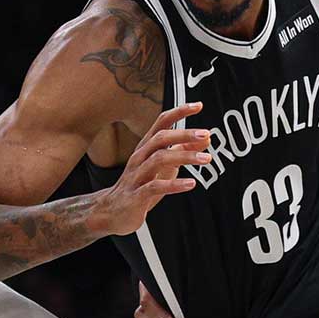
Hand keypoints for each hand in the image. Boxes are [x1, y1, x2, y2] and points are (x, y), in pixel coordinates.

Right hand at [90, 103, 210, 236]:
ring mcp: (136, 176)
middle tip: (206, 134)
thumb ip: (183, 150)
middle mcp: (139, 157)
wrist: (112, 212)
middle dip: (184, 134)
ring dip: (185, 157)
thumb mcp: (164, 166)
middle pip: (160, 138)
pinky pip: (155, 187)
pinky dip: (174, 184)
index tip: (198, 105)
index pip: (161, 123)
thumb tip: (206, 138)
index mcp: (146, 147)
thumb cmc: (140, 185)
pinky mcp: (136, 196)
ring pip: (159, 159)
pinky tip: (191, 184)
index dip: (179, 112)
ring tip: (206, 159)